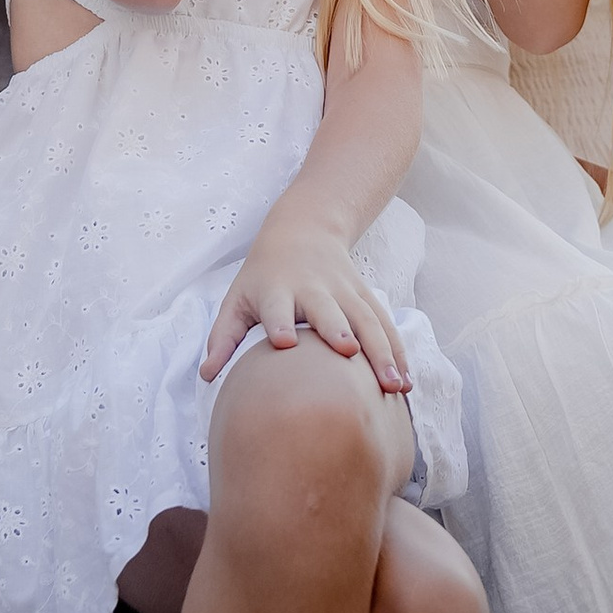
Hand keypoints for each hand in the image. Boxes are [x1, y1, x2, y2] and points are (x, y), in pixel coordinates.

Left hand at [202, 211, 412, 394]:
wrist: (303, 227)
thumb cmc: (263, 276)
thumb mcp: (237, 298)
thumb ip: (223, 337)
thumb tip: (206, 376)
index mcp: (277, 290)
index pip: (277, 306)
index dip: (279, 322)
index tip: (283, 342)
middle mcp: (313, 289)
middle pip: (328, 310)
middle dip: (337, 328)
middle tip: (347, 351)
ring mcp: (344, 291)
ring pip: (366, 319)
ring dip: (381, 350)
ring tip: (393, 385)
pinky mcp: (364, 296)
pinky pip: (384, 324)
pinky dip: (397, 351)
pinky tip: (406, 381)